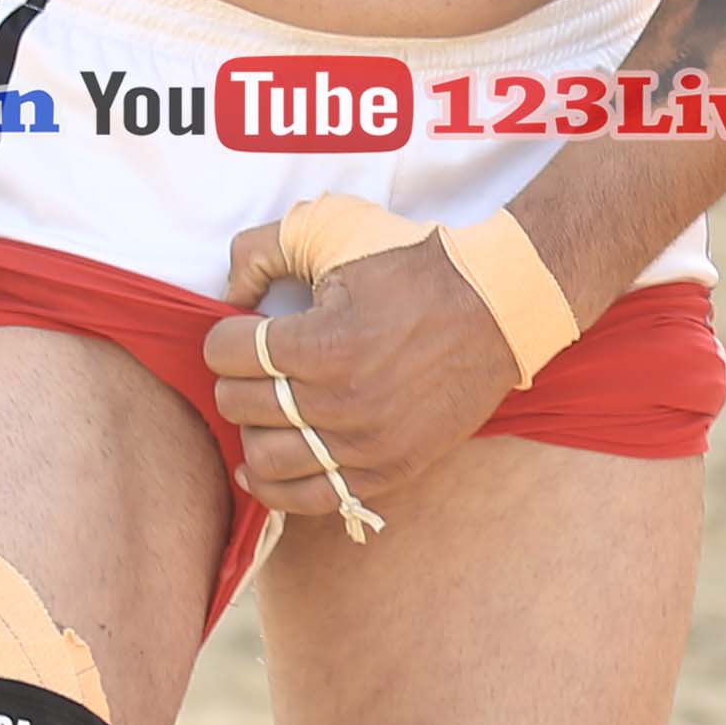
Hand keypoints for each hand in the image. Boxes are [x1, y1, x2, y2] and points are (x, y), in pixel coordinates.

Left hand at [201, 223, 518, 529]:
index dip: (226, 334)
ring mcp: (367, 442)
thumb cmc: (414, 262)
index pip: (226, 354)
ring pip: (265, 457)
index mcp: (323, 343)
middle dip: (237, 377)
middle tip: (258, 362)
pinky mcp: (390, 468)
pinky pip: (311, 497)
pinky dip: (275, 487)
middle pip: (239, 405)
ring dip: (253, 428)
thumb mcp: (335, 226)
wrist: (499, 303)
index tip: (247, 327)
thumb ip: (261, 247)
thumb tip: (228, 291)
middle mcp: (341, 401)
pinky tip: (262, 466)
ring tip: (267, 406)